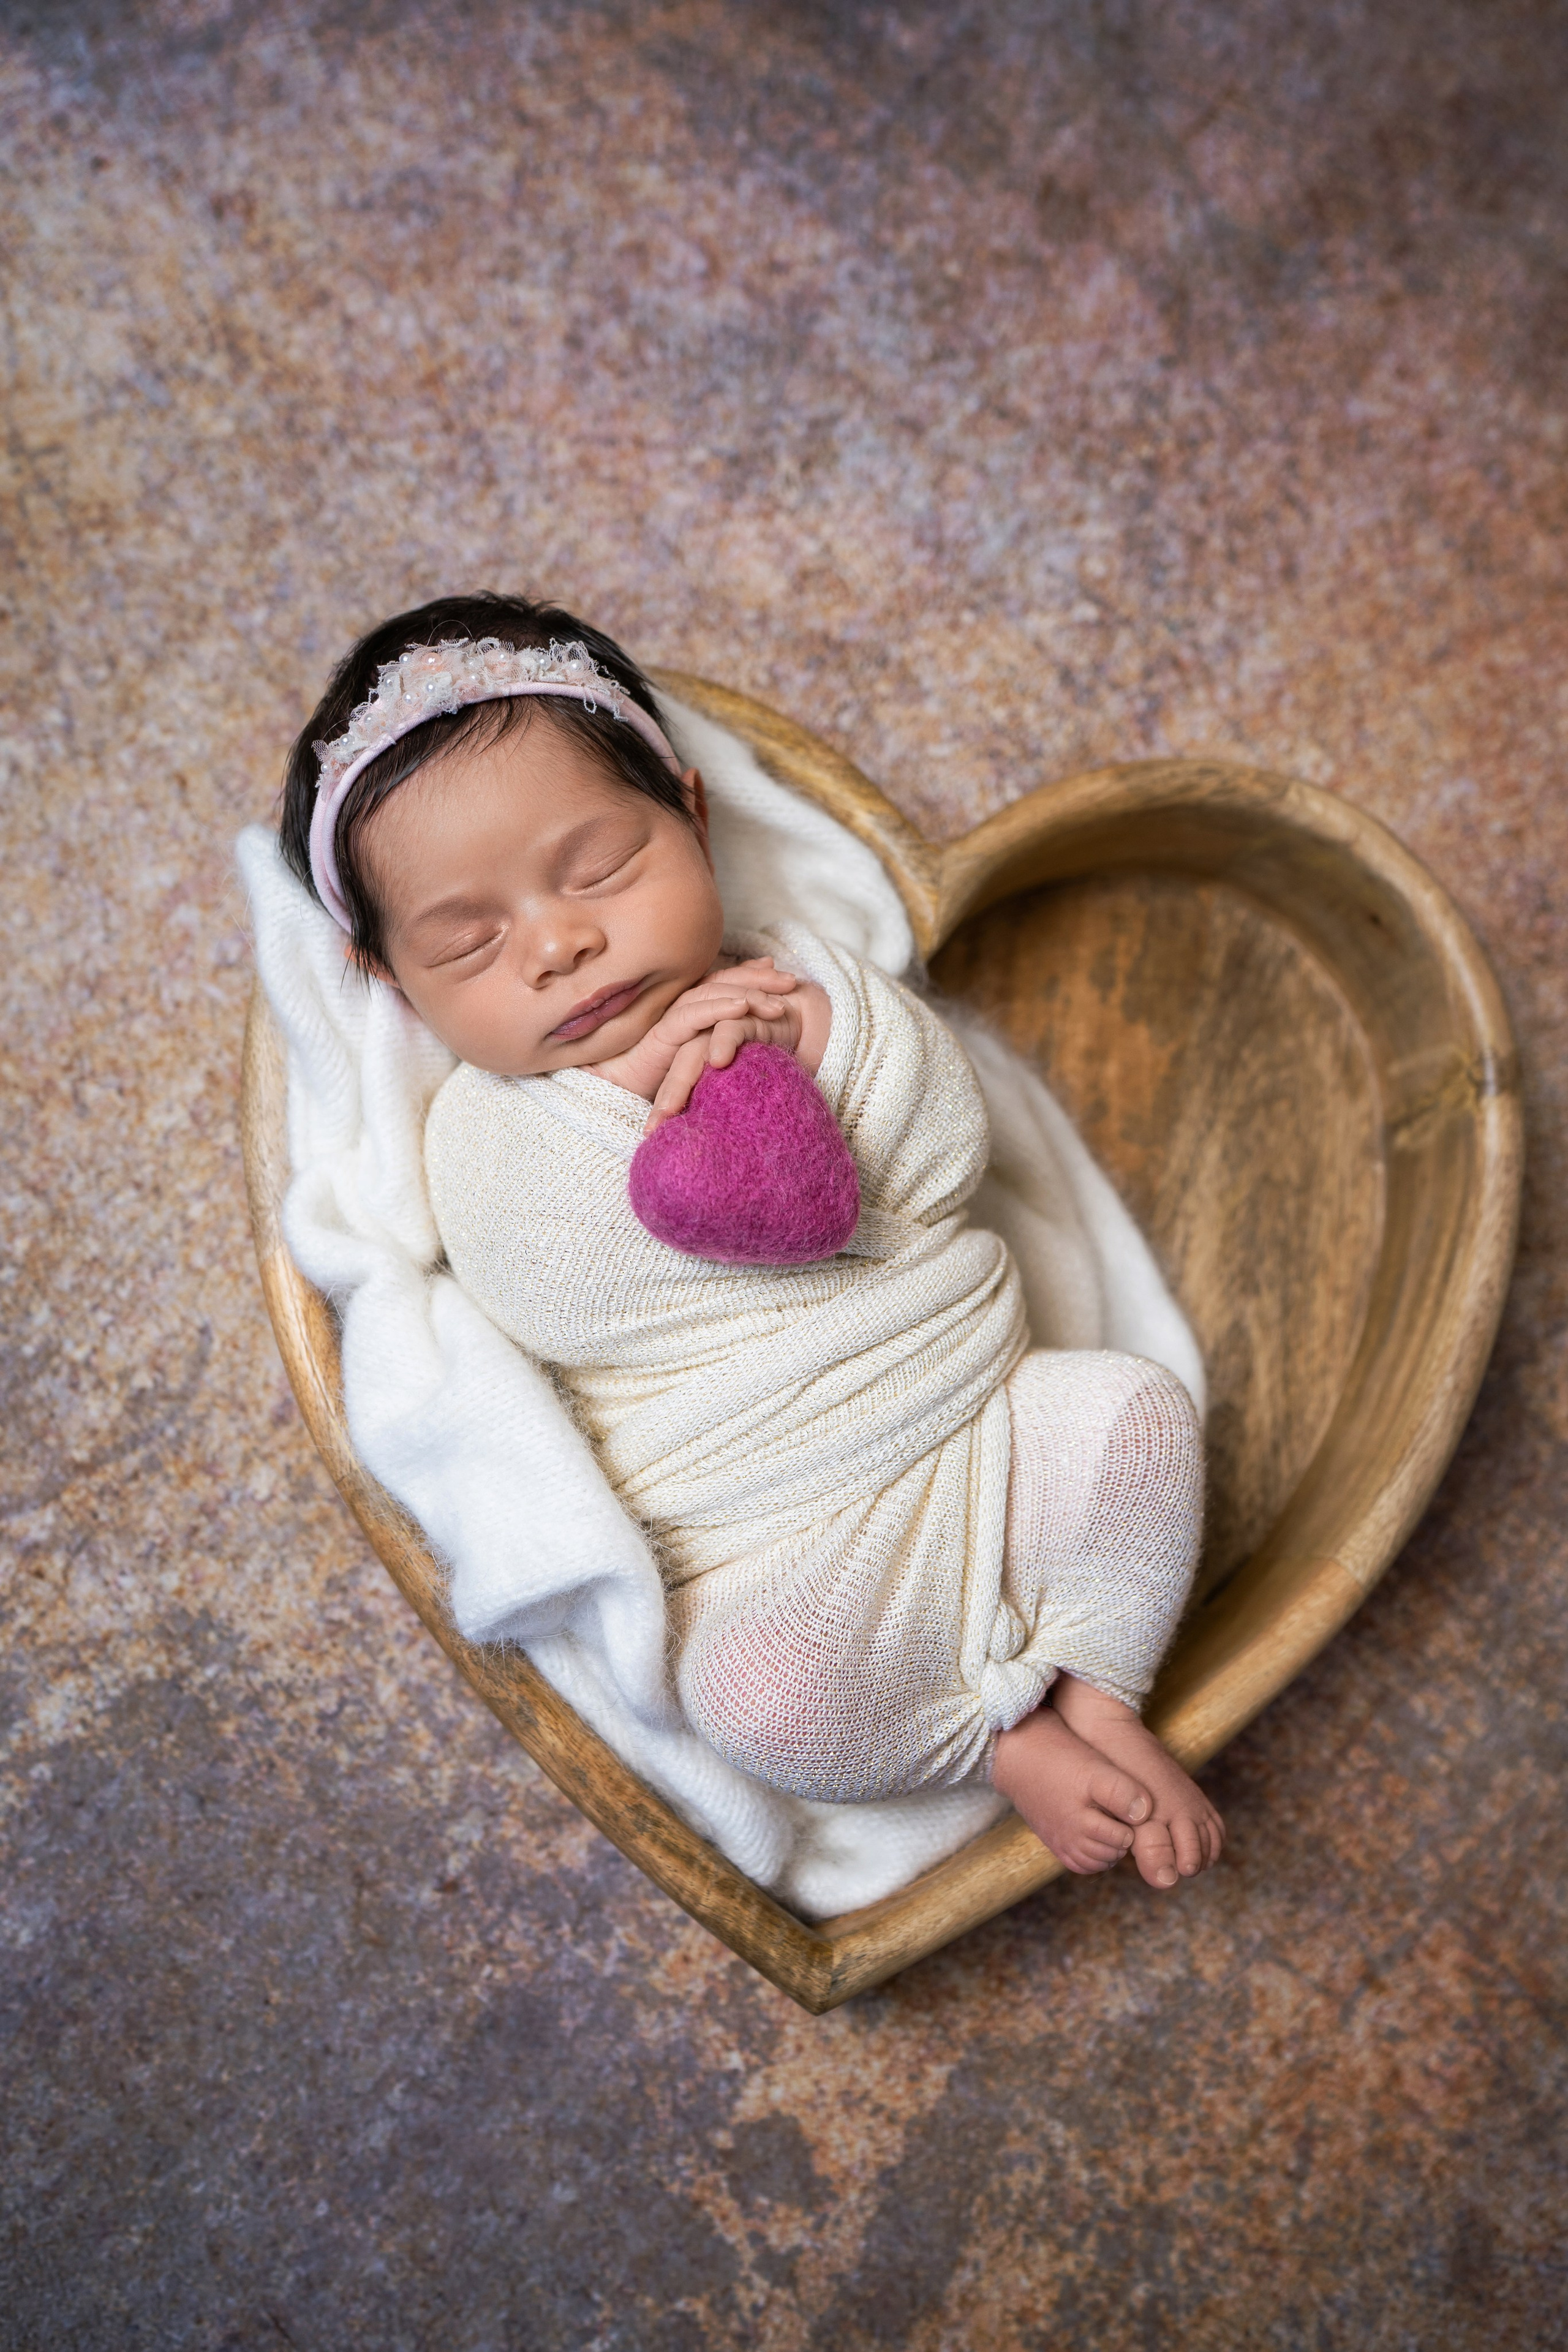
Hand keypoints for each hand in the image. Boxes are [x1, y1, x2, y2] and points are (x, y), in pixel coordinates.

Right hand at [590, 957, 801, 1120]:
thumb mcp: (707, 1056)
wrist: (624, 1090)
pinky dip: (717, 1008)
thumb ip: (728, 1039)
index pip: (730, 981)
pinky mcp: (663, 1033)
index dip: (759, 976)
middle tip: (792, 983)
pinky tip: (741, 1009)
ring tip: (775, 1001)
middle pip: (726, 981)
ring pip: (712, 993)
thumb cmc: (667, 1076)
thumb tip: (759, 1027)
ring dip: (746, 993)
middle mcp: (685, 1005)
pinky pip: (692, 1015)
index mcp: (696, 1006)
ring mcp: (674, 1016)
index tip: (792, 980)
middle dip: (761, 980)